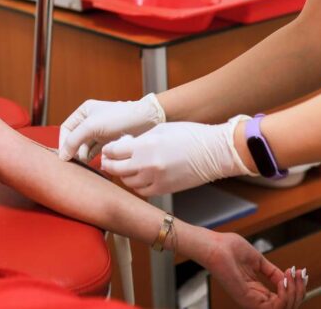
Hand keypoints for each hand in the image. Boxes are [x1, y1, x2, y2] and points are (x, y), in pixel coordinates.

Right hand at [58, 94, 165, 161]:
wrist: (146, 120)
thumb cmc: (119, 118)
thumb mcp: (91, 126)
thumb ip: (74, 140)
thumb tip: (62, 156)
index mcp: (84, 111)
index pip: (66, 129)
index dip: (63, 143)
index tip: (65, 157)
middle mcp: (90, 121)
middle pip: (75, 140)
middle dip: (75, 152)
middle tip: (76, 165)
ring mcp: (100, 131)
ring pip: (86, 148)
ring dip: (85, 157)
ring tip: (87, 166)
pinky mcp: (110, 141)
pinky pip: (97, 152)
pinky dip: (96, 159)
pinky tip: (99, 165)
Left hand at [100, 117, 254, 194]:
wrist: (213, 153)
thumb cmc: (190, 135)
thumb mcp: (160, 129)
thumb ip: (140, 139)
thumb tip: (125, 145)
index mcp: (144, 146)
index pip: (114, 151)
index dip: (108, 150)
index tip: (107, 150)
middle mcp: (147, 165)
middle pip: (116, 168)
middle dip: (109, 164)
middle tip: (107, 161)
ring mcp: (155, 179)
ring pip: (128, 182)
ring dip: (123, 175)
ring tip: (123, 168)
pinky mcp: (164, 190)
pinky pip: (142, 191)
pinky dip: (136, 185)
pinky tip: (138, 178)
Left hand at [204, 232, 306, 308]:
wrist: (213, 245)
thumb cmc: (228, 248)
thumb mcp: (257, 260)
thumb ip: (272, 272)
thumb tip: (287, 278)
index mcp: (256, 291)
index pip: (283, 299)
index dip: (296, 288)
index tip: (302, 272)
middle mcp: (255, 299)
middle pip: (287, 306)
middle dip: (299, 291)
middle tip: (299, 273)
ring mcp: (251, 302)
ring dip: (294, 293)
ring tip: (292, 276)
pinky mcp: (247, 300)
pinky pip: (275, 308)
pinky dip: (285, 296)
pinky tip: (284, 281)